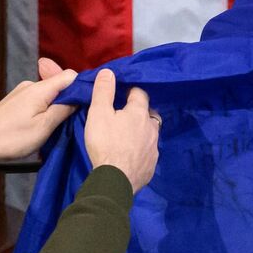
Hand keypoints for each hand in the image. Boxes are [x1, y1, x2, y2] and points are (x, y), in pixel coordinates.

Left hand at [0, 57, 78, 172]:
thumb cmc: (12, 138)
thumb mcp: (44, 127)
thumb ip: (63, 110)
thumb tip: (80, 97)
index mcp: (39, 89)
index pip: (69, 76)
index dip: (82, 86)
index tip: (90, 102)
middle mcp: (30, 85)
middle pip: (58, 85)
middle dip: (69, 99)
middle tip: (75, 118)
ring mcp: (20, 93)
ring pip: (47, 94)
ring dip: (56, 106)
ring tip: (59, 125)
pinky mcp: (14, 102)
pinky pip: (36, 100)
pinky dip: (44, 109)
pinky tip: (43, 125)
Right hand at [83, 69, 158, 192]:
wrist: (114, 180)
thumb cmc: (105, 143)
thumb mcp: (99, 113)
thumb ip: (104, 91)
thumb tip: (109, 71)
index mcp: (139, 113)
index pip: (140, 93)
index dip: (130, 91)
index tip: (121, 94)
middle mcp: (152, 128)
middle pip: (149, 114)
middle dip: (139, 112)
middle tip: (124, 116)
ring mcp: (154, 148)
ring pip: (150, 134)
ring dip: (142, 132)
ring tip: (128, 136)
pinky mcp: (152, 165)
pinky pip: (148, 152)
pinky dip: (141, 150)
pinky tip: (131, 155)